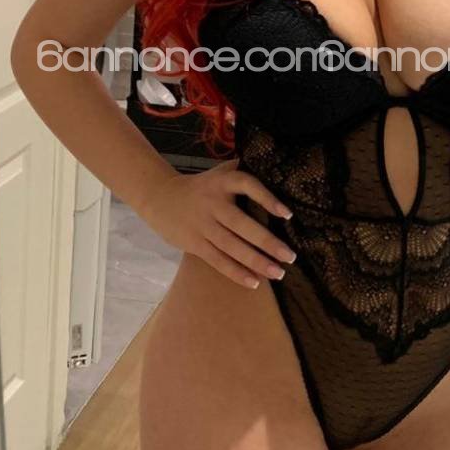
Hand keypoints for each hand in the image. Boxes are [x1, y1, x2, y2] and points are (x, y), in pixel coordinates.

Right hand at [140, 158, 296, 289]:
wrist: (159, 197)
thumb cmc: (200, 186)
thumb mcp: (219, 173)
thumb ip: (241, 170)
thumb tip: (273, 167)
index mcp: (222, 182)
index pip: (247, 185)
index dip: (267, 198)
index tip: (288, 214)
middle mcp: (213, 203)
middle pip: (242, 224)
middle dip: (267, 242)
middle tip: (290, 256)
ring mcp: (203, 225)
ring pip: (231, 246)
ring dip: (256, 261)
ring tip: (278, 273)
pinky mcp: (194, 243)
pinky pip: (218, 260)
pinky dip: (236, 272)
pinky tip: (254, 282)